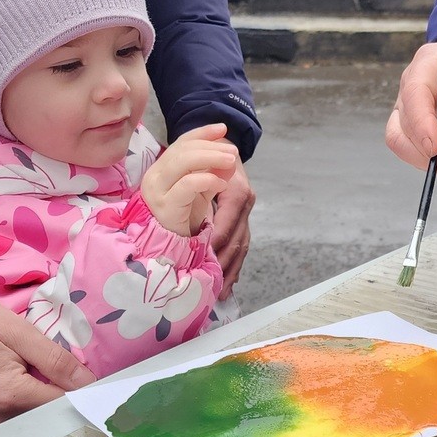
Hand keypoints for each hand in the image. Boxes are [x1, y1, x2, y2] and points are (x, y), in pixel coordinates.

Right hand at [0, 295, 95, 436]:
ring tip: (24, 380)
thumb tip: (88, 382)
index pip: (61, 406)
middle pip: (43, 420)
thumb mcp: (17, 331)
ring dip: (32, 408)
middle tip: (51, 376)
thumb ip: (54, 359)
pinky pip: (0, 429)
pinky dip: (11, 413)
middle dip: (53, 400)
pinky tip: (6, 390)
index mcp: (9, 395)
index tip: (85, 382)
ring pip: (23, 427)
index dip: (78, 393)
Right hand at [141, 123, 237, 236]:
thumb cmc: (184, 217)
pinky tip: (221, 182)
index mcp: (161, 169)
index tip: (223, 128)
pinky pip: (187, 185)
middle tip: (233, 151)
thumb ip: (213, 172)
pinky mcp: (166, 206)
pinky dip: (206, 179)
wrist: (170, 247)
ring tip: (230, 161)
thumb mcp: (201, 190)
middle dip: (210, 146)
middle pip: (182, 150)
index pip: (181, 143)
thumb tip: (230, 156)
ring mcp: (157, 191)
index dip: (202, 133)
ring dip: (210, 157)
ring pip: (182, 161)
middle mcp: (154, 176)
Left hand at [210, 158, 254, 299]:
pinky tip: (230, 282)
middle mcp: (245, 204)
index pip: (228, 222)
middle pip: (238, 239)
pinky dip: (235, 264)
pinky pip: (241, 245)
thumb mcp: (205, 165)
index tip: (204, 259)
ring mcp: (247, 213)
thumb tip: (189, 211)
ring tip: (222, 291)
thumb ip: (198, 183)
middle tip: (213, 285)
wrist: (225, 145)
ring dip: (232, 269)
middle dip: (225, 263)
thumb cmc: (210, 155)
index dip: (216, 242)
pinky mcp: (243, 219)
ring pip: (242, 246)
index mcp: (237, 192)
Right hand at [386, 42, 436, 180]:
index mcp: (429, 63)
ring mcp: (411, 110)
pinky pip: (413, 153)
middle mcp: (413, 86)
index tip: (434, 146)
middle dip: (428, 150)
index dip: (420, 122)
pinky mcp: (416, 131)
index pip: (413, 92)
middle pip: (404, 123)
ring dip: (430, 161)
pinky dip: (436, 163)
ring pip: (401, 142)